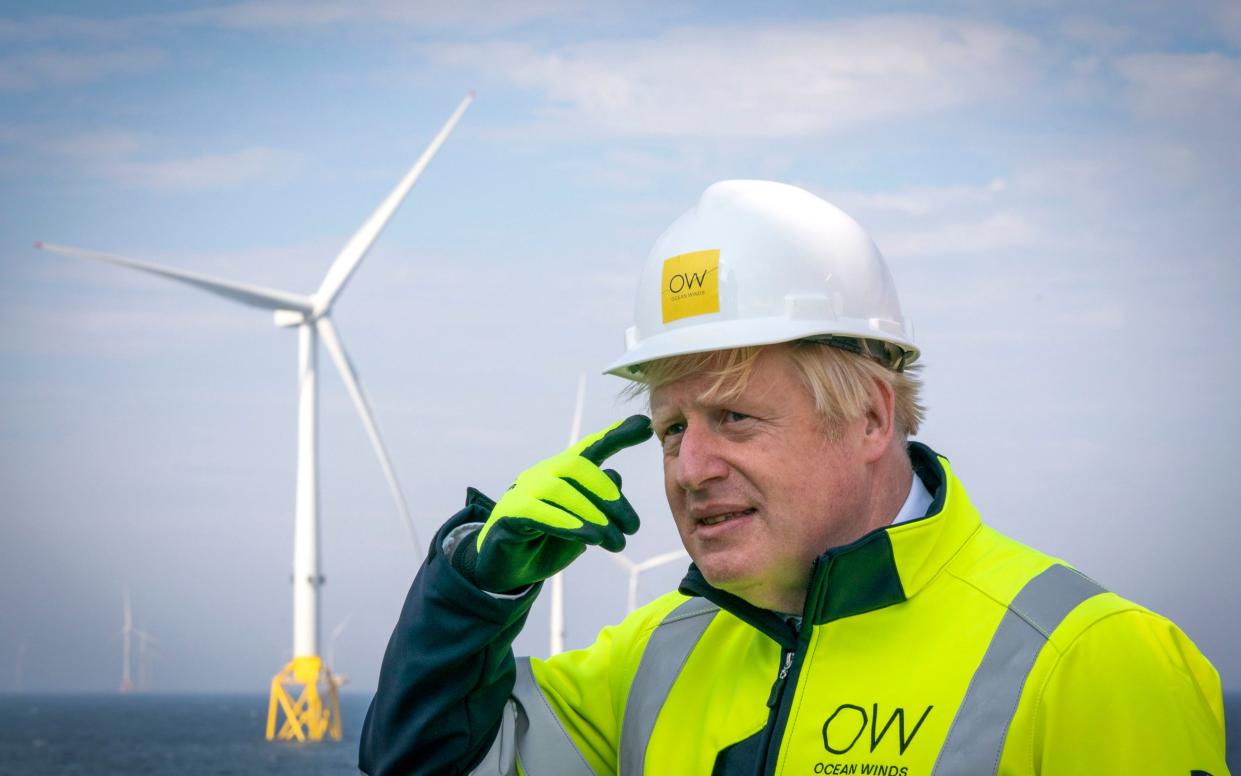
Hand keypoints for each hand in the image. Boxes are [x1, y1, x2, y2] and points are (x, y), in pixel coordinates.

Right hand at [463, 415, 652, 592]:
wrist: (508, 570)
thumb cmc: (549, 543)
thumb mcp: (583, 523)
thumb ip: (599, 502)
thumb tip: (616, 475)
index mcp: (563, 474)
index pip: (591, 448)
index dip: (616, 435)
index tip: (645, 426)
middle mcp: (542, 475)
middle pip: (578, 467)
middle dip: (610, 496)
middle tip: (633, 527)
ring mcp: (522, 492)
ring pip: (560, 490)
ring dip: (594, 516)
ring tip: (616, 543)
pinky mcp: (508, 515)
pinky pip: (537, 512)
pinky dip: (567, 524)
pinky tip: (589, 539)